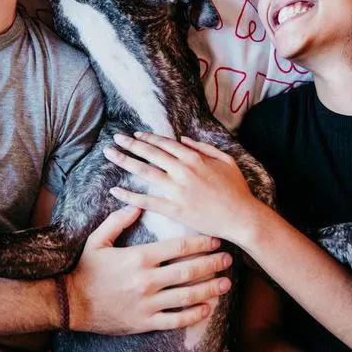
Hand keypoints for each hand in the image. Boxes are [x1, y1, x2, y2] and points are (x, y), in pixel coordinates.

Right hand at [67, 205, 232, 334]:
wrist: (70, 303)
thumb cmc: (85, 270)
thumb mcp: (98, 240)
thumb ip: (118, 220)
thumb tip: (139, 204)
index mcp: (139, 257)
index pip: (178, 247)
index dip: (201, 242)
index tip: (216, 239)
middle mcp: (147, 280)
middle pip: (188, 270)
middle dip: (212, 263)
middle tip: (229, 259)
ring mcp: (148, 303)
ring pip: (187, 295)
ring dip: (210, 288)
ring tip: (226, 283)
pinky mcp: (145, 322)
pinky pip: (175, 320)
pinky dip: (193, 315)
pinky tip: (207, 308)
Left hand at [104, 132, 260, 242]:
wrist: (242, 217)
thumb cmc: (237, 190)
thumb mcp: (226, 160)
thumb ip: (204, 147)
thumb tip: (183, 138)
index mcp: (194, 158)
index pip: (165, 144)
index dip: (148, 138)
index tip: (135, 135)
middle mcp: (183, 171)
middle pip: (150, 154)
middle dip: (130, 144)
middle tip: (115, 138)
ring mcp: (177, 190)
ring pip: (145, 172)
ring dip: (125, 161)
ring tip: (110, 154)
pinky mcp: (175, 210)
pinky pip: (147, 201)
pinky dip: (129, 195)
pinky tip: (115, 191)